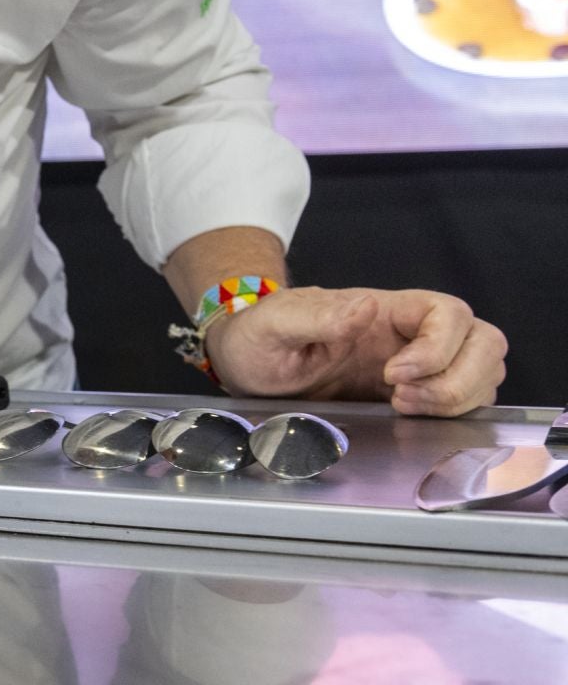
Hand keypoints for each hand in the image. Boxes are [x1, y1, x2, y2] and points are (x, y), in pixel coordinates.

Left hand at [202, 285, 506, 416]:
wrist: (246, 364)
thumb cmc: (258, 337)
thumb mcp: (273, 324)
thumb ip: (316, 316)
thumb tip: (365, 309)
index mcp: (382, 309)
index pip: (447, 313)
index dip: (437, 346)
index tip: (392, 375)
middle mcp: (407, 334)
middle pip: (482, 341)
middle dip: (459, 377)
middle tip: (404, 399)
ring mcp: (415, 364)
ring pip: (482, 371)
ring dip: (458, 397)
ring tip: (403, 408)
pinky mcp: (413, 393)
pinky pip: (463, 399)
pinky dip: (454, 412)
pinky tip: (409, 418)